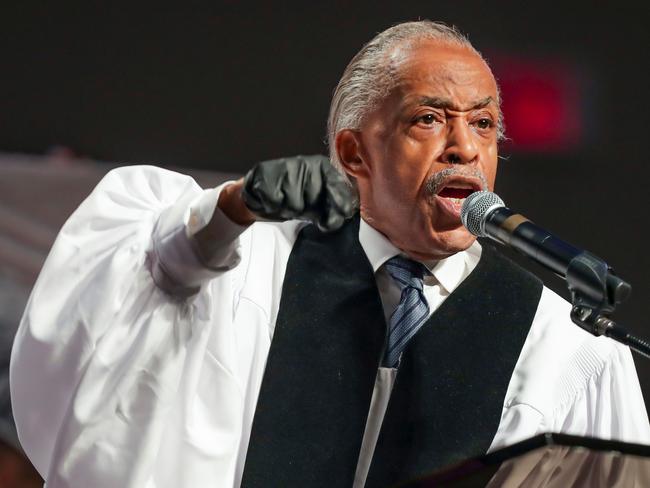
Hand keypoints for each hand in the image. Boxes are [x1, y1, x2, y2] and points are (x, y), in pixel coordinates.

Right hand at [235, 154, 354, 231]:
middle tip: (300, 205)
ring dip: (289, 209)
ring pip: (294, 203)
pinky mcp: (265, 173)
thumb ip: (330, 211)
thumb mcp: (316, 204)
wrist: (261, 192)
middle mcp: (306, 162)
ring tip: (285, 202)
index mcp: (322, 167)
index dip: (341, 200)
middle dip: (308, 209)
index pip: (336, 183)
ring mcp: (285, 166)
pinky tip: (273, 199)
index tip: (345, 212)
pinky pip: (275, 202)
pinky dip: (273, 206)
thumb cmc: (294, 197)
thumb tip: (337, 220)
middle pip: (314, 198)